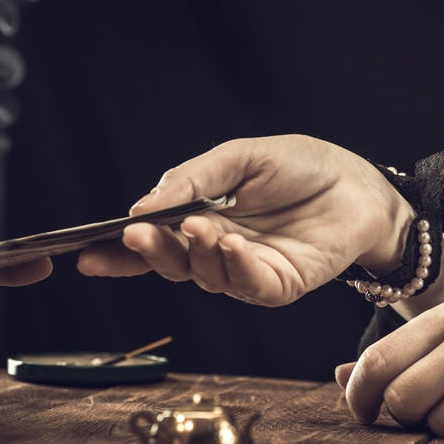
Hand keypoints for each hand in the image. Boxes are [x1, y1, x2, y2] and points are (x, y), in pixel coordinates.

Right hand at [78, 136, 413, 306]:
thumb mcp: (240, 158)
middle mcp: (217, 250)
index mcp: (200, 219)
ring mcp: (247, 271)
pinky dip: (234, 266)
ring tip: (198, 226)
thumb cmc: (299, 166)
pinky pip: (248, 285)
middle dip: (150, 252)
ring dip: (195, 253)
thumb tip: (141, 207)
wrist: (358, 182)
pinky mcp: (279, 285)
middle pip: (171, 263)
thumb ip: (193, 180)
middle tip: (137, 234)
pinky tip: (231, 243)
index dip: (120, 251)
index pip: (152, 242)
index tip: (86, 252)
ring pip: (205, 275)